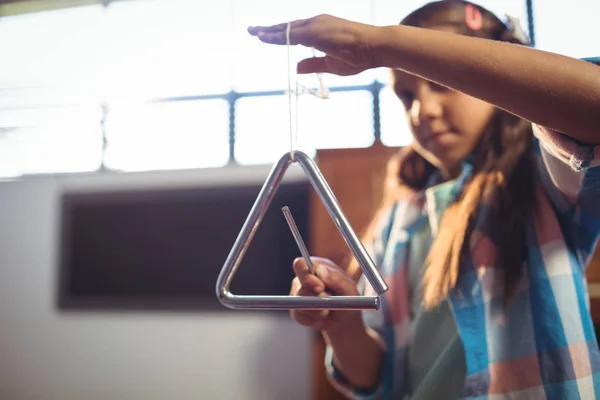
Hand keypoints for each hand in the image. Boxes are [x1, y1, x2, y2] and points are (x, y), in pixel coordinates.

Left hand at [247, 14, 383, 75]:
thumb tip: (294, 68)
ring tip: (253, 32)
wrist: (376, 47)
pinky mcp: (316, 31)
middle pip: (287, 27)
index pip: (295, 31)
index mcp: (320, 30)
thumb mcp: (330, 64)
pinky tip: (264, 37)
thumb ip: (312, 64)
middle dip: (268, 30)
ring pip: (287, 29)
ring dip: (269, 31)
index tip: (264, 35)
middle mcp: (316, 23)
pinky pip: (292, 34)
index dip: (279, 35)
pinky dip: (277, 35)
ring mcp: (316, 25)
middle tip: (251, 30)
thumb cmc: (359, 56)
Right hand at [289, 257, 362, 333]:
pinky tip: (322, 316)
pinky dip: (313, 319)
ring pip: (299, 302)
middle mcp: (303, 279)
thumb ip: (336, 277)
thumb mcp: (349, 287)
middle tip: (326, 300)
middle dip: (313, 295)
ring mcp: (297, 295)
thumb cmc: (348, 297)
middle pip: (297, 284)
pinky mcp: (296, 311)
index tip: (320, 287)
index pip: (300, 265)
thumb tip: (321, 270)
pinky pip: (300, 316)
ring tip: (328, 309)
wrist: (345, 318)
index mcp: (315, 267)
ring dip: (317, 309)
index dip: (306, 276)